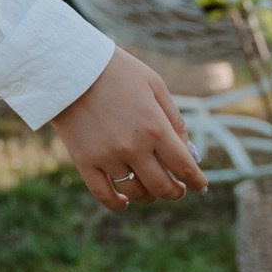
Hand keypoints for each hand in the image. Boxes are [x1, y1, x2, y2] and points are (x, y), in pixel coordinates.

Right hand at [52, 49, 207, 208]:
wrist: (70, 68)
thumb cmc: (117, 72)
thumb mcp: (155, 86)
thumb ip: (174, 120)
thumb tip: (189, 152)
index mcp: (155, 128)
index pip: (184, 167)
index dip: (196, 182)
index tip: (201, 186)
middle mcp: (133, 147)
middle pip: (162, 186)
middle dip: (176, 191)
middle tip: (178, 189)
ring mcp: (107, 157)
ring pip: (136, 193)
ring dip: (149, 196)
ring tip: (152, 189)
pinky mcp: (84, 162)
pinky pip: (103, 195)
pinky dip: (117, 203)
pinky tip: (125, 201)